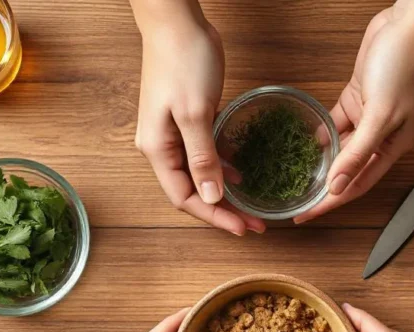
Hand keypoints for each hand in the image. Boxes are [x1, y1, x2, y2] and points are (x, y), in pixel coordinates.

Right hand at [132, 3, 265, 235]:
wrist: (176, 21)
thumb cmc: (182, 61)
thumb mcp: (196, 113)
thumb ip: (203, 158)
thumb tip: (212, 197)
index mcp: (158, 149)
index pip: (185, 197)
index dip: (214, 216)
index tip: (243, 228)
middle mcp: (162, 146)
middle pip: (192, 191)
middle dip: (223, 210)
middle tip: (255, 223)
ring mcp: (174, 132)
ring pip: (201, 174)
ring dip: (225, 191)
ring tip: (253, 206)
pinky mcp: (189, 118)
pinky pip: (206, 153)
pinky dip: (224, 166)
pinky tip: (242, 173)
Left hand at [295, 0, 413, 223]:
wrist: (408, 25)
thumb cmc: (403, 66)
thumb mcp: (379, 115)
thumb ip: (357, 153)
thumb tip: (337, 184)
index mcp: (394, 146)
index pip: (358, 184)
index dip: (332, 202)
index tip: (308, 215)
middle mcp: (382, 136)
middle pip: (348, 170)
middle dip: (323, 186)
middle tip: (296, 199)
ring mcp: (369, 117)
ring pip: (341, 148)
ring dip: (321, 160)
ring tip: (295, 174)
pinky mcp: (357, 97)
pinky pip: (336, 123)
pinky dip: (322, 132)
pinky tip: (306, 141)